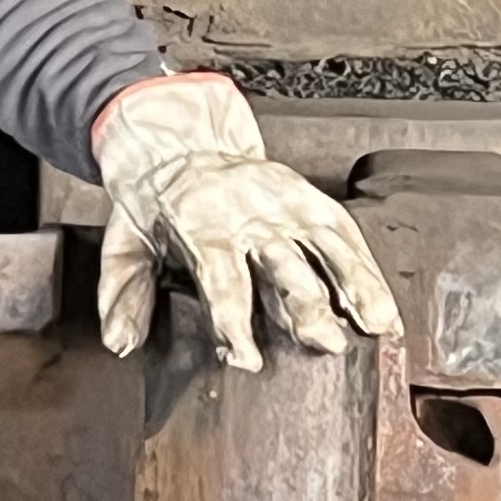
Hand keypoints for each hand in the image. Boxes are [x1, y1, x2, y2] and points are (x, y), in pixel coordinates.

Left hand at [88, 73, 402, 372]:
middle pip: (283, 263)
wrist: (174, 142)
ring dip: (352, 283)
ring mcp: (282, 203)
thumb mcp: (124, 241)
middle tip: (327, 342)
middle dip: (306, 305)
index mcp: (200, 223)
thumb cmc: (153, 201)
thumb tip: (119, 342)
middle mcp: (248, 212)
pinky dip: (365, 268)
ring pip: (325, 243)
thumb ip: (123, 294)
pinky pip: (342, 232)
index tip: (247, 358)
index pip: (222, 276)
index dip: (234, 319)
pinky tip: (381, 305)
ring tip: (376, 323)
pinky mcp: (306, 197)